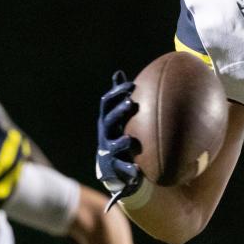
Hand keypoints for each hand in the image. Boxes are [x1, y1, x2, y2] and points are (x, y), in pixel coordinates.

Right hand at [96, 71, 142, 205]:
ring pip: (114, 146)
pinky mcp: (115, 168)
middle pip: (109, 121)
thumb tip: (118, 72)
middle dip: (119, 112)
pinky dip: (130, 170)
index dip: (117, 93)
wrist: (110, 167)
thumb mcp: (116, 117)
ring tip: (130, 140)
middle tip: (131, 104)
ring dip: (122, 142)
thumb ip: (119, 97)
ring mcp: (109, 152)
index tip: (131, 85)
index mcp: (106, 120)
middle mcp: (105, 134)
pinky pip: (123, 169)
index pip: (107, 103)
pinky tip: (138, 170)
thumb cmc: (116, 135)